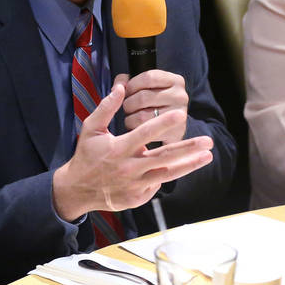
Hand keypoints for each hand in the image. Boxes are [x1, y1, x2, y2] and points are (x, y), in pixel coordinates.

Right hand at [52, 83, 212, 220]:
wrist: (78, 189)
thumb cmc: (86, 155)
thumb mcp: (91, 128)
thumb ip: (106, 108)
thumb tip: (120, 87)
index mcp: (119, 148)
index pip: (145, 133)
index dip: (163, 123)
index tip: (180, 115)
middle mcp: (129, 167)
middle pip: (164, 157)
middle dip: (188, 148)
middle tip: (207, 141)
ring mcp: (135, 184)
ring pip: (167, 174)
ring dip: (189, 165)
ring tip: (207, 156)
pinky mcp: (138, 198)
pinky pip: (157, 184)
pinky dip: (168, 174)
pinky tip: (179, 167)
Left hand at [116, 70, 188, 142]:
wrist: (169, 127)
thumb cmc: (152, 103)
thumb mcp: (142, 86)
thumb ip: (125, 81)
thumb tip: (116, 88)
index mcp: (175, 80)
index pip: (148, 77)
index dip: (132, 85)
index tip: (128, 92)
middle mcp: (181, 96)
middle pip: (143, 97)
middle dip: (128, 104)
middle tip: (128, 108)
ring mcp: (180, 115)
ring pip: (142, 116)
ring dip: (130, 119)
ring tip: (131, 118)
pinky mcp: (175, 132)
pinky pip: (146, 132)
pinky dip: (136, 130)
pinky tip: (137, 129)